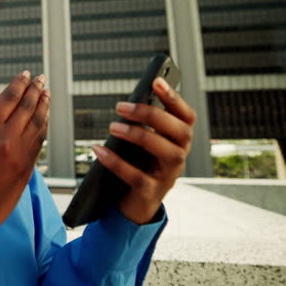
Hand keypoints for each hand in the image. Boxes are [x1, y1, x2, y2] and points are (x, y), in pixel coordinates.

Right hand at [0, 71, 49, 281]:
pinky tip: (44, 118)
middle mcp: (6, 140)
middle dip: (36, 89)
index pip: (9, 98)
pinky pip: (40, 141)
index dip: (20, 84)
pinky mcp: (28, 168)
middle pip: (28, 107)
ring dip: (44, 105)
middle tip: (41, 78)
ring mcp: (20, 155)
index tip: (25, 74)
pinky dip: (44, 126)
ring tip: (46, 93)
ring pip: (38, 123)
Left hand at [93, 77, 196, 224]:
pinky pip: (137, 177)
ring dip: (139, 136)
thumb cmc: (139, 165)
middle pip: (180, 131)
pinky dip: (116, 163)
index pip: (186, 116)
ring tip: (112, 126)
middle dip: (152, 115)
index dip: (174, 98)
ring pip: (166, 153)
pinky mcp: (151, 193)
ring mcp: (168, 176)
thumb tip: (127, 105)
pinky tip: (99, 150)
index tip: (156, 81)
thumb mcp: (143, 143)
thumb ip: (142, 125)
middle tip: (121, 106)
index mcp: (179, 141)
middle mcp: (180, 157)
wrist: (135, 205)